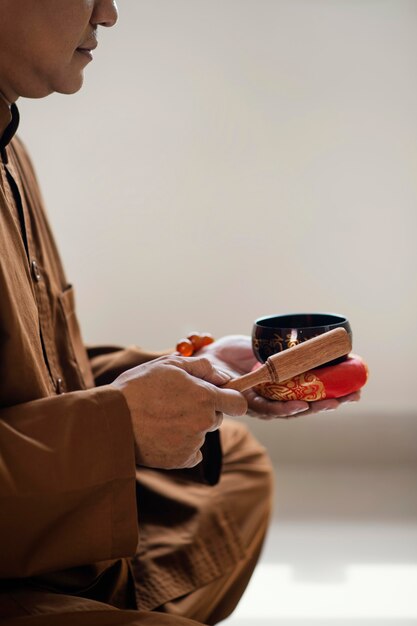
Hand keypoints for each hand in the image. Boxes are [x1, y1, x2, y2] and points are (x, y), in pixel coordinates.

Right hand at [111, 355, 246, 468]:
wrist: (111, 419)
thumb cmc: (139, 387)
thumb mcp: (170, 364)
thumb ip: (202, 367)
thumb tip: (222, 377)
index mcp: (206, 398)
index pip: (239, 403)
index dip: (231, 398)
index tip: (220, 397)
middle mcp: (204, 423)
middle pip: (217, 418)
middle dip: (204, 410)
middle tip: (177, 404)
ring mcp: (193, 444)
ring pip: (202, 434)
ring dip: (190, 427)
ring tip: (162, 418)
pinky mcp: (181, 460)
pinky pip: (192, 453)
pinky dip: (182, 446)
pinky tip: (163, 435)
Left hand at [200, 335, 359, 419]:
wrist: (206, 356)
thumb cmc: (232, 353)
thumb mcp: (263, 348)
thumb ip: (282, 350)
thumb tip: (310, 342)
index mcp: (280, 385)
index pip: (310, 392)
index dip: (331, 391)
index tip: (353, 388)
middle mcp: (273, 397)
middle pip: (306, 404)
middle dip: (330, 401)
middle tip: (352, 396)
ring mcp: (261, 403)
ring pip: (291, 410)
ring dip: (314, 407)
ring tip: (333, 402)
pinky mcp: (246, 404)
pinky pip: (268, 410)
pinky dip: (286, 409)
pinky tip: (302, 405)